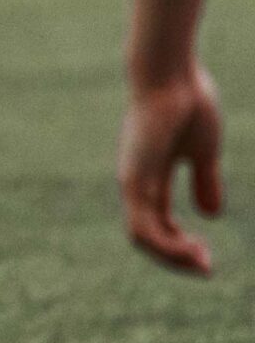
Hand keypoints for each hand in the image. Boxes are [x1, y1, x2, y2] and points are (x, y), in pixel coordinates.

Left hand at [119, 64, 224, 274]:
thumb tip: (210, 214)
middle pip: (147, 236)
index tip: (206, 259)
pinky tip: (190, 252)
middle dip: (175, 257)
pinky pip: (142, 224)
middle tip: (205, 268)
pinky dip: (165, 245)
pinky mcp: (135, 178)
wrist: (171, 74)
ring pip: (141, 237)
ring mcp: (132, 181)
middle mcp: (136, 184)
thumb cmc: (187, 102)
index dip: (180, 245)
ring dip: (171, 257)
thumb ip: (204, 181)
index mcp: (150, 178)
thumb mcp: (202, 151)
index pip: (157, 223)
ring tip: (201, 264)